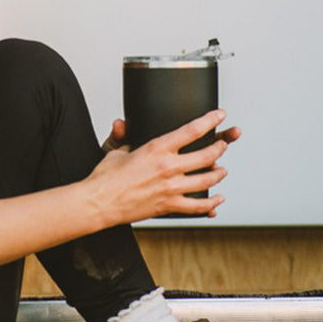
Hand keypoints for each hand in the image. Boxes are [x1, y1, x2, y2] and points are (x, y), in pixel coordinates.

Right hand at [85, 110, 235, 221]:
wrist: (99, 202)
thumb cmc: (105, 178)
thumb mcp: (118, 150)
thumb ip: (127, 137)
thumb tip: (123, 124)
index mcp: (157, 148)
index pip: (192, 130)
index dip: (210, 121)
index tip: (220, 115)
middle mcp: (168, 166)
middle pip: (206, 155)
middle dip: (220, 148)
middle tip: (224, 144)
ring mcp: (171, 187)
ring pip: (206, 180)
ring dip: (218, 174)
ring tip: (222, 170)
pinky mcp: (168, 205)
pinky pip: (197, 206)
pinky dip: (211, 204)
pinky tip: (217, 200)